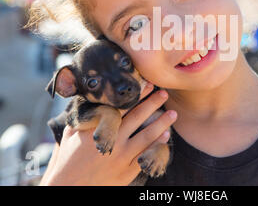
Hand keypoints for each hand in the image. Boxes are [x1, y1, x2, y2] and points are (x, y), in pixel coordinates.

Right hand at [40, 83, 175, 185]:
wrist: (67, 189)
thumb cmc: (67, 160)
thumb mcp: (70, 134)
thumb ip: (83, 117)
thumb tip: (89, 99)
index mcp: (99, 128)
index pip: (122, 107)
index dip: (137, 95)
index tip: (147, 84)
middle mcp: (113, 140)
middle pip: (138, 117)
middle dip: (152, 103)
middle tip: (164, 93)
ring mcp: (121, 157)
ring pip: (147, 136)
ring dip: (162, 123)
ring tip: (173, 113)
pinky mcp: (127, 172)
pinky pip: (146, 156)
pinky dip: (157, 146)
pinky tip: (166, 137)